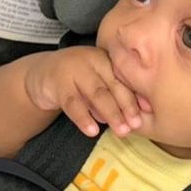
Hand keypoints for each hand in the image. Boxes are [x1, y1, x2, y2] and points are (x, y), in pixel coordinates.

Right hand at [24, 46, 150, 137]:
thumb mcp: (99, 83)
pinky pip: (72, 103)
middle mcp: (92, 59)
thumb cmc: (79, 81)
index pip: (124, 78)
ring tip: (121, 131)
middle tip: (136, 126)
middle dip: (126, 107)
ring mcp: (73, 69)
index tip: (149, 113)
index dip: (136, 97)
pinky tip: (92, 131)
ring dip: (111, 113)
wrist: (42, 74)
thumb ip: (116, 94)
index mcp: (106, 58)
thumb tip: (143, 111)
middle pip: (113, 85)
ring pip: (96, 93)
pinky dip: (83, 118)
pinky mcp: (57, 83)